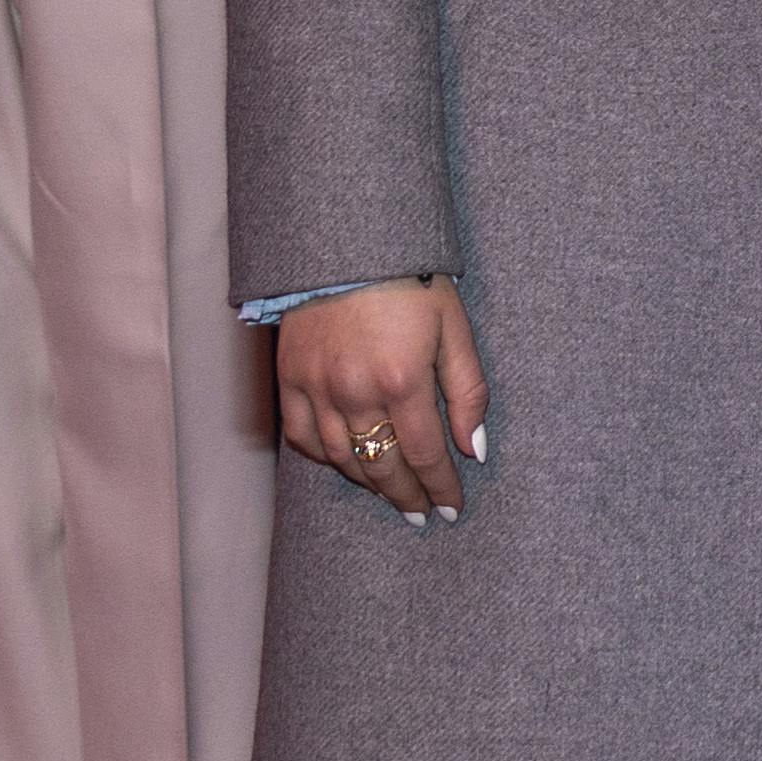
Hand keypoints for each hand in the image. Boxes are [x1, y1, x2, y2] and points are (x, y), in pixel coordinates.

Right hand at [278, 277, 488, 523]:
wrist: (347, 246)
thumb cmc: (411, 283)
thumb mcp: (454, 329)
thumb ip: (467, 391)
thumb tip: (473, 448)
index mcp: (403, 381)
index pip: (426, 454)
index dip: (441, 487)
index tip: (452, 509)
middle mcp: (355, 393)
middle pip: (383, 466)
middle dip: (406, 496)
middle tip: (422, 514)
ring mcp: (317, 388)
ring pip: (342, 458)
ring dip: (368, 483)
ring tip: (390, 494)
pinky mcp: (288, 378)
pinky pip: (301, 436)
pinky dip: (323, 457)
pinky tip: (344, 463)